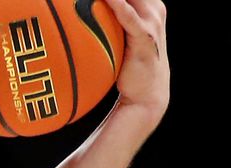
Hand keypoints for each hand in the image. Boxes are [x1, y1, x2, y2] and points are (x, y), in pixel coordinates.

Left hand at [109, 0, 168, 117]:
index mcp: (147, 5)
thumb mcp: (118, 40)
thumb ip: (106, 23)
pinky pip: (128, 16)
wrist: (147, 95)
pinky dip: (116, 4)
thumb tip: (77, 18)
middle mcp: (152, 8)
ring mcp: (151, 20)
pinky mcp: (144, 37)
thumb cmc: (127, 67)